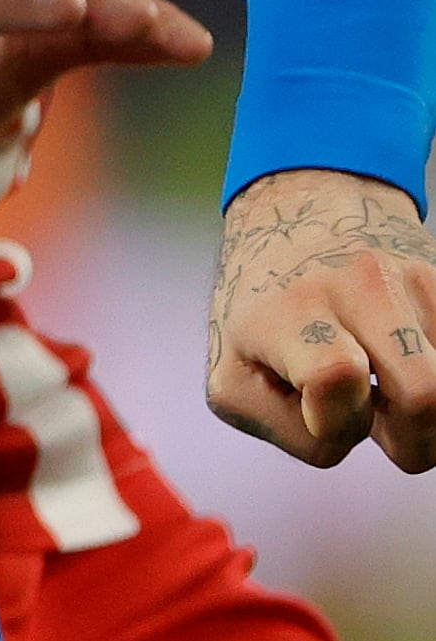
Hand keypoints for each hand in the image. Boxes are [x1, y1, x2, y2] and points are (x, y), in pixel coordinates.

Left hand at [206, 169, 435, 468]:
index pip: (332, 378)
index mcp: (286, 309)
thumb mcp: (235, 375)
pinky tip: (405, 361)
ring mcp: (408, 275)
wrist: (298, 215)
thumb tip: (346, 427)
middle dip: (409, 437)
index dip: (336, 422)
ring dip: (429, 409)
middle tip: (378, 419)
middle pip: (426, 395)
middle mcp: (353, 282)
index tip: (319, 409)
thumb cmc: (261, 316)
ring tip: (389, 386)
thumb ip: (285, 426)